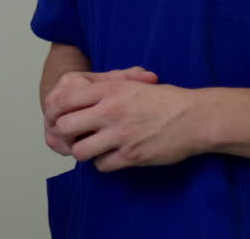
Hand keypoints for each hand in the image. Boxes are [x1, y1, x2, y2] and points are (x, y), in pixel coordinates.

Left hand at [44, 67, 208, 171]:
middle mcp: (110, 111)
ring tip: (92, 148)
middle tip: (72, 136)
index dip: (53, 111)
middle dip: (64, 134)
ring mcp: (120, 135)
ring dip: (83, 151)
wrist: (195, 117)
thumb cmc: (165, 100)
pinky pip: (102, 166)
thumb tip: (78, 90)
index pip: (63, 100)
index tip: (56, 118)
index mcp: (109, 90)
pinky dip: (102, 163)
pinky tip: (111, 156)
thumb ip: (104, 87)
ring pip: (80, 151)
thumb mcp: (131, 84)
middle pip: (65, 127)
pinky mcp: (131, 156)